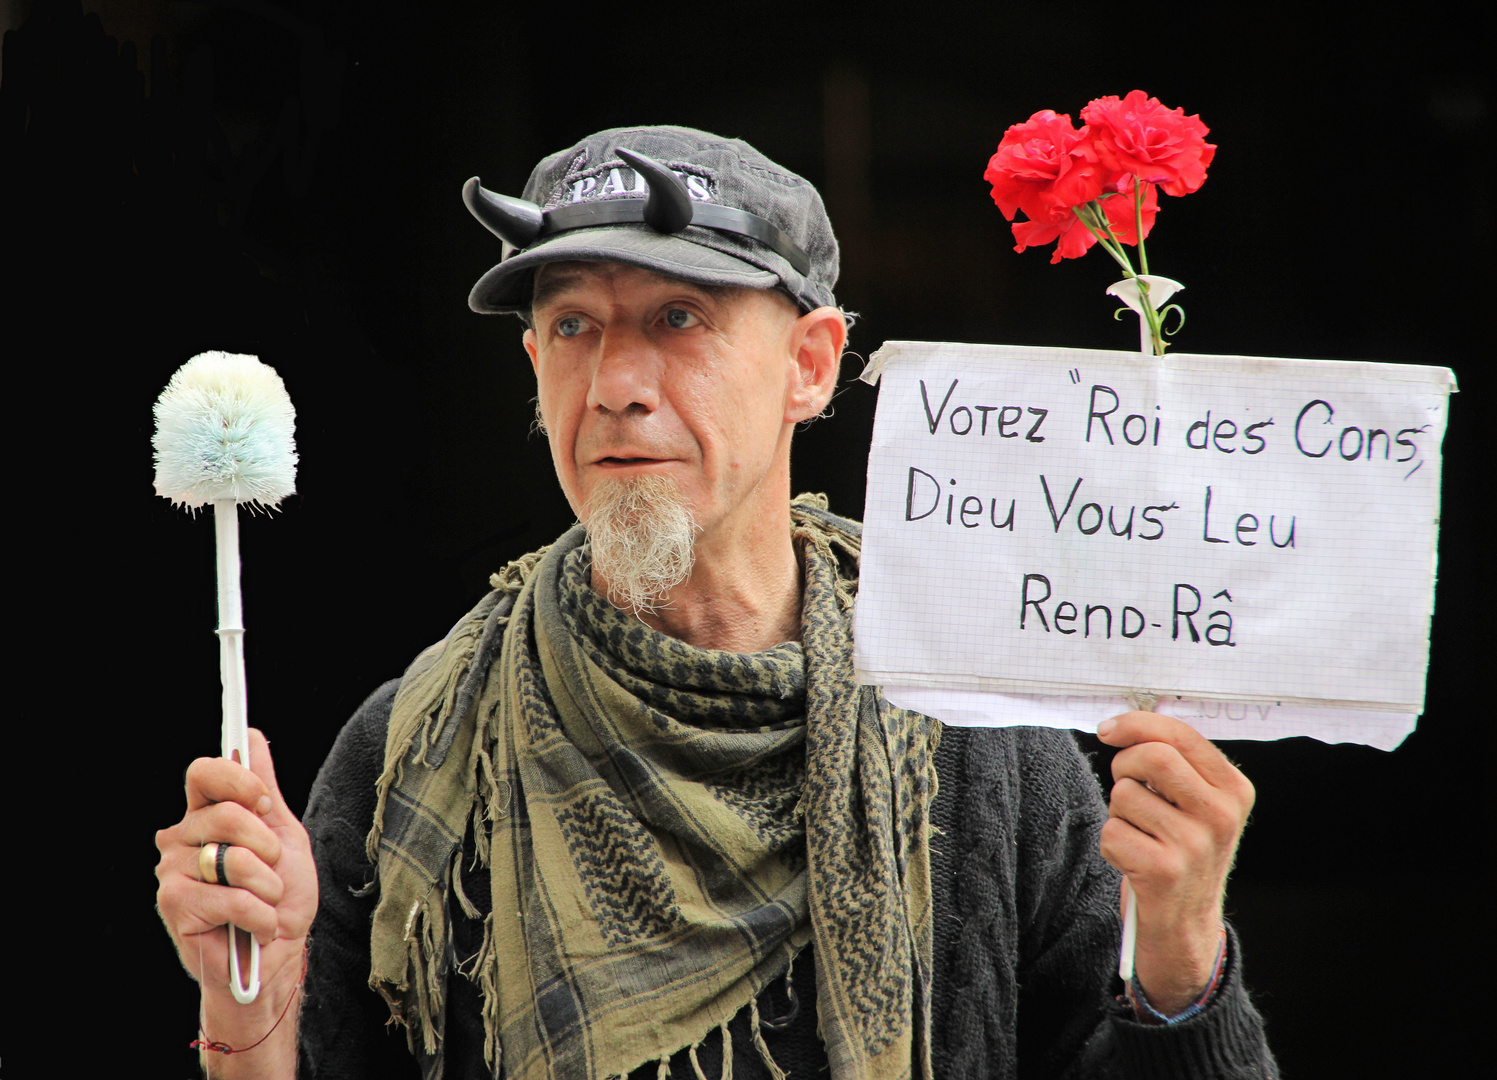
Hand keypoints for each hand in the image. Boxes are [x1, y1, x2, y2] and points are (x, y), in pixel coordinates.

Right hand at [155, 728, 316, 1075]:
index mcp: (206, 815)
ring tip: (268, 902)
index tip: (265, 802)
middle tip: (274, 869)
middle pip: (223, 813)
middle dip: (265, 843)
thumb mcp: (284, 836)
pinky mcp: (174, 906)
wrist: (279, 956)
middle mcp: (181, 838)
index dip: (237, 780)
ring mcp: (173, 872)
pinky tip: (259, 926)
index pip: (203, 772)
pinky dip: (259, 914)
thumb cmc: (281, 897)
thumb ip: (264, 789)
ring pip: (230, 858)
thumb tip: (251, 737)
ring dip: (267, 885)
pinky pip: (230, 897)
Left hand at [1096, 711, 1253, 1016]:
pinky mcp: (1164, 870)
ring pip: (1125, 796)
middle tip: (1127, 790)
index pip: (1180, 735)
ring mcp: (1194, 844)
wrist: (1186, 923)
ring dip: (1119, 814)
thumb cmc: (1181, 852)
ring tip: (1142, 837)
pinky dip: (1112, 845)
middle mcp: (1221, 815)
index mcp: (1233, 789)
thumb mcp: (1195, 803)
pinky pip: (1112, 832)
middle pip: (1152, 757)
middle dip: (1125, 767)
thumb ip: (1173, 762)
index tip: (1107, 730)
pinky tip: (1134, 863)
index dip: (1136, 724)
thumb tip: (1122, 725)